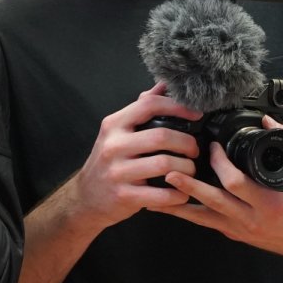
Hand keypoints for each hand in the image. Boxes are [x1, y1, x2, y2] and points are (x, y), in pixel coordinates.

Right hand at [66, 84, 202, 234]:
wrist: (86, 197)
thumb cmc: (109, 162)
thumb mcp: (117, 132)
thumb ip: (140, 109)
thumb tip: (163, 85)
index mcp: (114, 125)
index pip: (148, 105)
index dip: (177, 107)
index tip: (196, 114)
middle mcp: (113, 145)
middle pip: (161, 136)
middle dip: (187, 143)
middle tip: (194, 150)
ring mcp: (117, 171)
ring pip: (165, 164)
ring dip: (187, 168)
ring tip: (190, 170)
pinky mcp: (125, 196)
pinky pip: (163, 194)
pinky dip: (179, 194)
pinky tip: (180, 192)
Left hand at [155, 116, 282, 259]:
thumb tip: (267, 120)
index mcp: (268, 201)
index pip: (237, 182)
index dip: (221, 163)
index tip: (212, 147)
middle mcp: (250, 216)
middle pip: (214, 200)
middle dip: (190, 185)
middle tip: (170, 172)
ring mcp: (238, 227)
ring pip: (201, 216)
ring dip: (177, 203)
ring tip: (154, 191)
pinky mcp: (230, 233)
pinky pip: (202, 223)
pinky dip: (181, 213)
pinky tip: (160, 206)